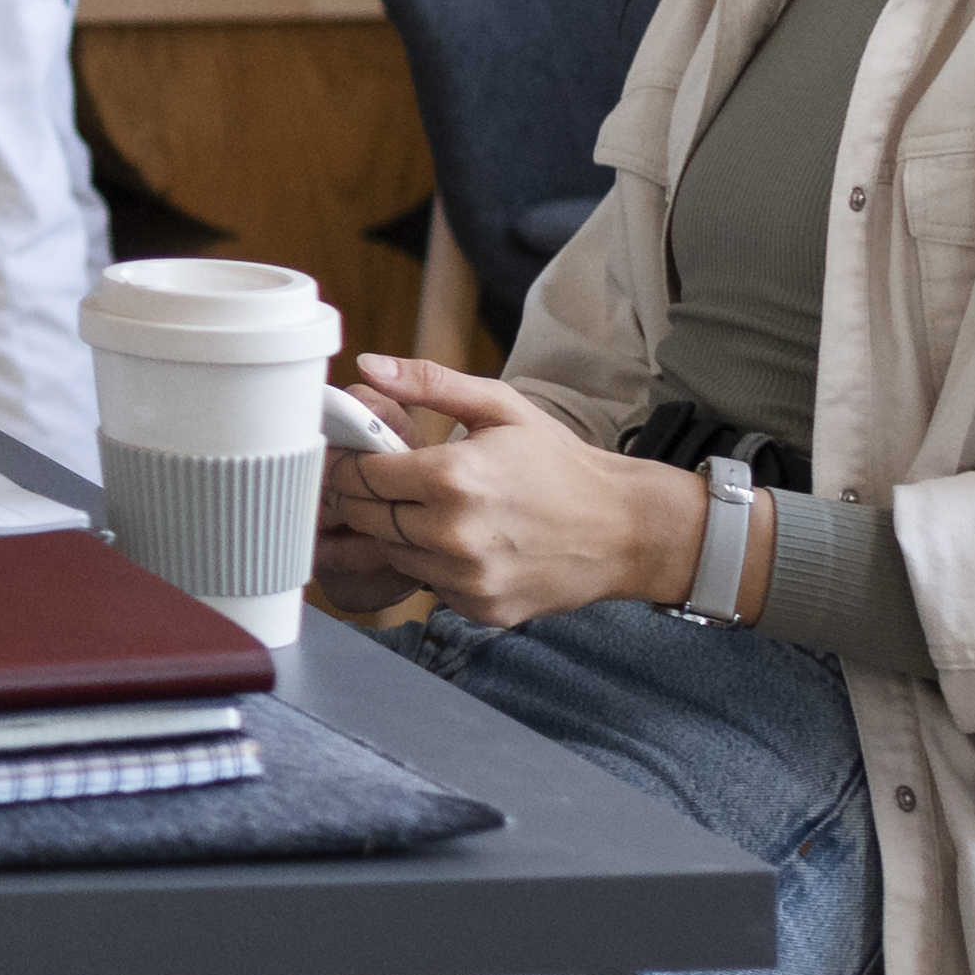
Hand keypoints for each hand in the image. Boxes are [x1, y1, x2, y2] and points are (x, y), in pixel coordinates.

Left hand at [315, 354, 703, 628]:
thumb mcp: (501, 407)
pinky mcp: (479, 608)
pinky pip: (427, 585)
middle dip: (364, 498)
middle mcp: (453, 534)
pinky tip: (461, 542)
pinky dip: (431, 564)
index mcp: (453, 477)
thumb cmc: (562, 465)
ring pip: (391, 554)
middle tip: (387, 482)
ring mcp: (466, 578)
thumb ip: (429, 383)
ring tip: (431, 509)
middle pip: (366, 518)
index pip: (360, 476)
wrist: (624, 529)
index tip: (356, 457)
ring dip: (396, 533)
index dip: (350, 464)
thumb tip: (369, 367)